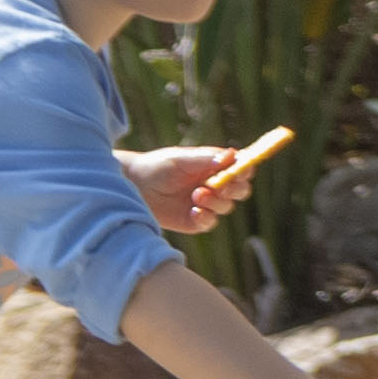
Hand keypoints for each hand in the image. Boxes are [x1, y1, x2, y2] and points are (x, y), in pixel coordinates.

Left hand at [125, 126, 288, 234]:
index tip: (241, 170)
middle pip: (240, 190)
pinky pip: (210, 222)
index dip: (245, 170)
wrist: (132, 187)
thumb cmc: (156, 167)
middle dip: (235, 188)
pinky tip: (194, 211)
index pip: (240, 168)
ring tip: (197, 194)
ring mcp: (205, 204)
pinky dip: (207, 217)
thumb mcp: (180, 159)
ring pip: (227, 206)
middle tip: (223, 185)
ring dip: (217, 201)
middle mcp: (213, 185)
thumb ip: (205, 159)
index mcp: (214, 166)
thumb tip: (232, 156)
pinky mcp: (194, 221)